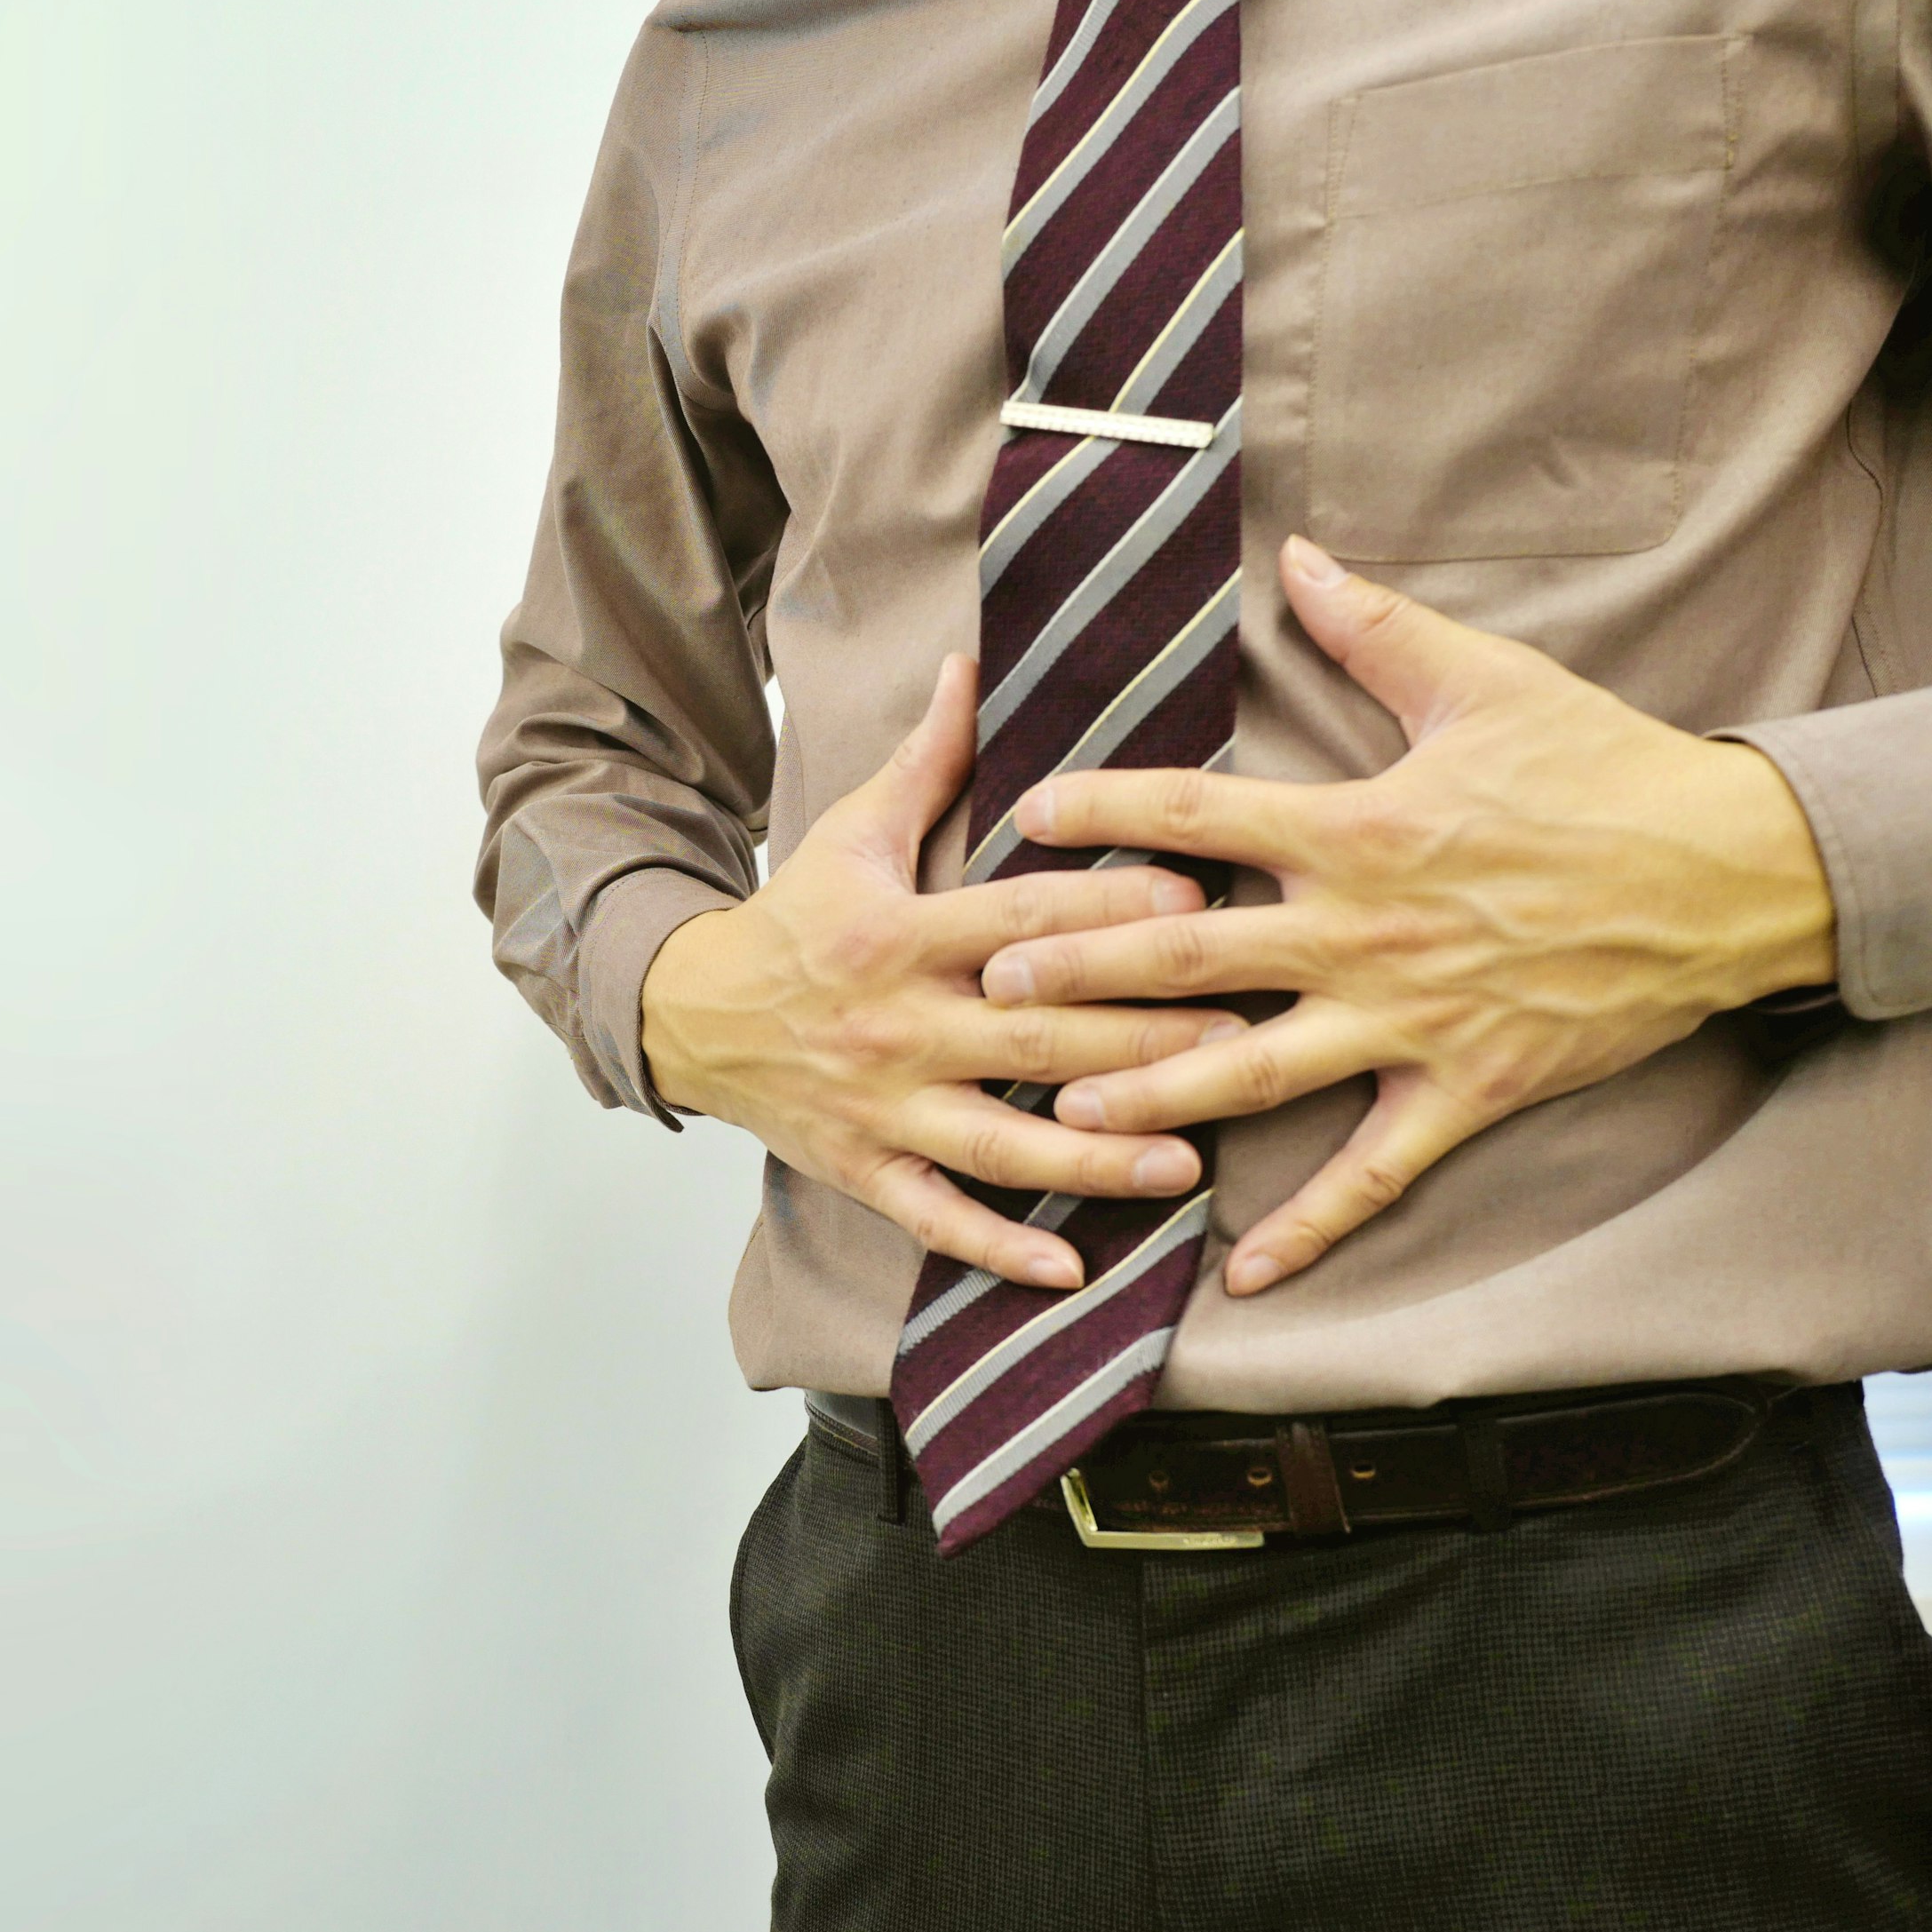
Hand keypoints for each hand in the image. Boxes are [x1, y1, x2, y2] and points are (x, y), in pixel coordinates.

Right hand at [642, 656, 1246, 1290]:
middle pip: (1035, 1038)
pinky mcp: (866, 1169)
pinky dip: (1001, 1249)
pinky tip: (1074, 1271)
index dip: (1105, 907)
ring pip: (1003, 1143)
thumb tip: (974, 660)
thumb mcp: (850, 832)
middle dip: (1141, 1039)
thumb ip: (926, 757)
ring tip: (1188, 1159)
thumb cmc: (793, 920)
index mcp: (899, 934)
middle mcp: (898, 1027)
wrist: (688, 1014)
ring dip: (1098, 1156)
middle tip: (1243, 1034)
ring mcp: (883, 1108)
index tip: (1195, 897)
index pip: (1019, 921)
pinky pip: (939, 1219)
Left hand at [981, 536, 1838, 1296]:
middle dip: (1083, 969)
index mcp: (1360, 827)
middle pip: (1193, 956)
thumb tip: (1298, 557)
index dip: (1106, 809)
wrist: (1730, 874)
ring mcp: (1412, 1022)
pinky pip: (1373, 1174)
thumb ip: (1377, 629)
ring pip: (1254, 1072)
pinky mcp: (1466, 1091)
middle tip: (991, 984)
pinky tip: (1241, 1273)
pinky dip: (1309, 1229)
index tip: (1026, 811)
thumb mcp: (1489, 681)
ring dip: (1154, 1093)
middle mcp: (1365, 932)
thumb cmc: (1607, 771)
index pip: (1200, 815)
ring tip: (1065, 1114)